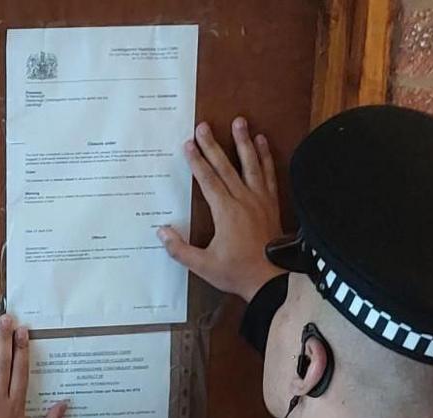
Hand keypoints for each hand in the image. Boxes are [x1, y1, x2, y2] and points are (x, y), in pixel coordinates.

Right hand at [159, 116, 283, 301]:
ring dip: (243, 142)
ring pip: (251, 165)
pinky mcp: (271, 203)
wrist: (271, 280)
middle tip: (204, 126)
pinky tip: (262, 142)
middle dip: (213, 145)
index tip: (188, 144)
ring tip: (239, 122)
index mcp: (225, 212)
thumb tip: (161, 231)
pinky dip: (266, 157)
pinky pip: (269, 174)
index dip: (196, 161)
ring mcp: (260, 200)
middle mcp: (243, 200)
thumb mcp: (203, 265)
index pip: (207, 180)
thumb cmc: (236, 272)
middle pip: (225, 167)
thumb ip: (179, 249)